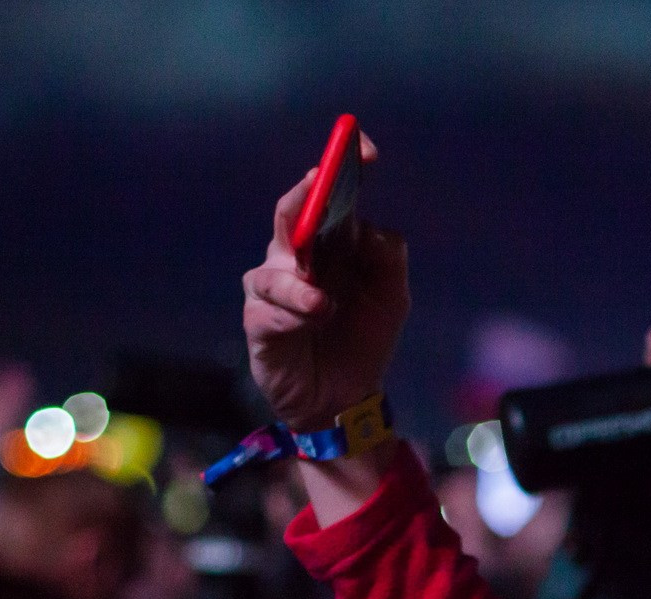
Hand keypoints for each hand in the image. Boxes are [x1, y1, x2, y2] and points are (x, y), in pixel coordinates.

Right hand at [240, 137, 410, 430]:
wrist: (344, 400)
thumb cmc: (363, 340)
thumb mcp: (391, 299)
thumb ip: (388, 261)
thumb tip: (373, 229)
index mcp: (331, 244)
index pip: (332, 197)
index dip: (344, 167)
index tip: (365, 147)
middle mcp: (297, 256)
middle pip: (294, 213)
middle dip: (307, 194)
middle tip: (321, 179)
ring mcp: (275, 286)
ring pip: (279, 263)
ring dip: (302, 280)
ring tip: (325, 301)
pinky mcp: (260, 320)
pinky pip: (270, 305)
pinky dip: (294, 308)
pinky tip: (314, 314)